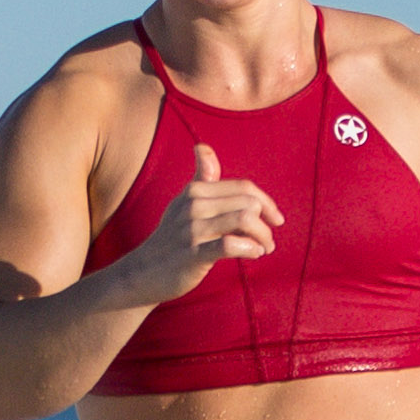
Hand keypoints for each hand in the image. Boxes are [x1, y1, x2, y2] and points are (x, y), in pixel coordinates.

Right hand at [115, 145, 280, 301]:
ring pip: (244, 220)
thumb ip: (201, 178)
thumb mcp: (184, 203)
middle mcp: (193, 205)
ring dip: (262, 237)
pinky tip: (253, 254)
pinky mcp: (192, 254)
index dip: (267, 203)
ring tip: (263, 248)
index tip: (276, 219)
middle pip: (248, 202)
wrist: (142, 273)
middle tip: (268, 241)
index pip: (244, 188)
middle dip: (266, 223)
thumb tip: (203, 147)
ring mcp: (191, 229)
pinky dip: (250, 249)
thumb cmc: (172, 238)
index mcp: (195, 191)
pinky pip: (230, 245)